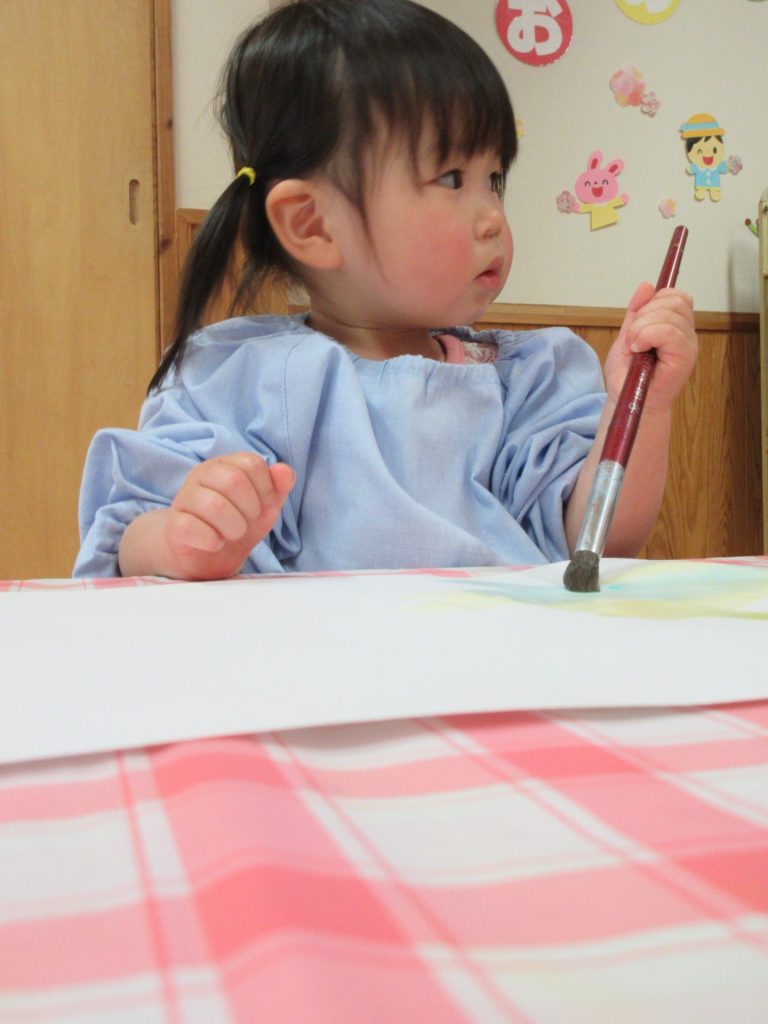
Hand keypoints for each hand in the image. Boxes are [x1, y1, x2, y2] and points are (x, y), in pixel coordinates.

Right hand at [165, 453, 294, 578]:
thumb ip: (278, 487)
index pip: (252, 463)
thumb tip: (284, 470)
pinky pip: (191, 527)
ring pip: (213, 505)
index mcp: (225, 464)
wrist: (208, 555)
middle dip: (250, 509)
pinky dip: (212, 540)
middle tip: (247, 522)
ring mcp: (184, 498)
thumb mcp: (265, 506)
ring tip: (232, 535)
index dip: (266, 490)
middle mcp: (201, 474)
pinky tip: (216, 544)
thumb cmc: (237, 523)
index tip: (262, 507)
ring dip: (233, 527)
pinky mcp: (173, 525)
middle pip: (233, 480)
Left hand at [603, 282, 696, 414]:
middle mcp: (686, 334)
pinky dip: (648, 335)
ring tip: (634, 346)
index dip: (652, 301)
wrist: (627, 403)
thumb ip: (637, 312)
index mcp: (676, 327)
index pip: (675, 295)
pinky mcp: (685, 358)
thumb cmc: (628, 376)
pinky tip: (638, 348)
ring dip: (642, 327)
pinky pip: (670, 332)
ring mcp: (688, 346)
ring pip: (670, 313)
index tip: (635, 322)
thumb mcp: (627, 335)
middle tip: (632, 338)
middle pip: (674, 300)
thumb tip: (647, 285)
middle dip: (645, 314)